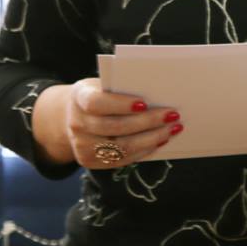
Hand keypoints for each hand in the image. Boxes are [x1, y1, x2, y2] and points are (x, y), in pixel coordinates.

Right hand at [33, 78, 182, 169]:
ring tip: (172, 129)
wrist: (73, 115)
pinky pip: (120, 159)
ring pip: (120, 147)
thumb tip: (160, 92)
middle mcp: (77, 123)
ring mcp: (81, 145)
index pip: (97, 103)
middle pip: (114, 127)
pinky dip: (143, 151)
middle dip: (147, 122)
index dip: (120, 104)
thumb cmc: (100, 94)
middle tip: (173, 115)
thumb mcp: (105, 84)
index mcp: (79, 98)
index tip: (144, 103)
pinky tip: (160, 141)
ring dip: (151, 139)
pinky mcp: (89, 161)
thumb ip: (124, 88)